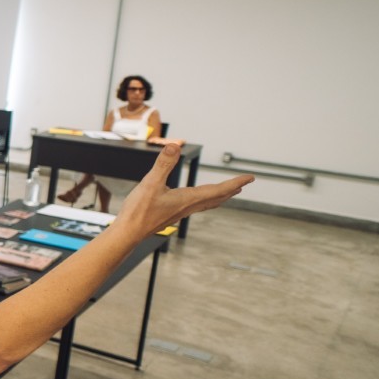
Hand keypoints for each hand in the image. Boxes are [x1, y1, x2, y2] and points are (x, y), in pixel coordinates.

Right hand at [116, 142, 250, 236]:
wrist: (128, 232)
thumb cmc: (139, 211)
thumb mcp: (150, 183)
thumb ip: (163, 164)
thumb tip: (174, 146)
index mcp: (187, 199)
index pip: (218, 190)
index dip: (235, 182)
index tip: (250, 178)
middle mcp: (187, 206)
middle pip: (216, 198)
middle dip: (231, 189)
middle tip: (244, 183)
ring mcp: (180, 211)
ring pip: (208, 203)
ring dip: (220, 195)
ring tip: (229, 191)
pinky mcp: (172, 213)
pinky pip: (196, 205)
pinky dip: (206, 199)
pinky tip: (198, 198)